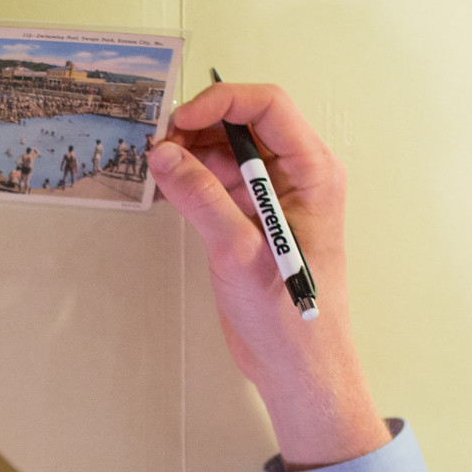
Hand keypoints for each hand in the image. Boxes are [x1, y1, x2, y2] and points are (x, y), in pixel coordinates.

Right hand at [148, 83, 387, 468]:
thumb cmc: (287, 315)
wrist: (297, 367)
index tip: (178, 122)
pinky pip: (219, 181)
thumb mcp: (238, 251)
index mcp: (313, 173)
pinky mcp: (252, 218)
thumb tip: (164, 154)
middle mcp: (297, 176)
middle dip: (200, 127)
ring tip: (158, 167)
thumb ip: (200, 197)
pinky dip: (192, 178)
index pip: (268, 107)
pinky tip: (167, 187)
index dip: (221, 103)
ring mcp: (274, 197)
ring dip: (192, 152)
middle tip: (159, 147)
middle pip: (245, 123)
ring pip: (228, 150)